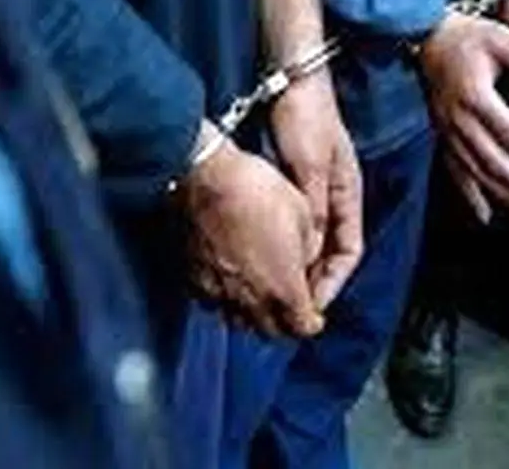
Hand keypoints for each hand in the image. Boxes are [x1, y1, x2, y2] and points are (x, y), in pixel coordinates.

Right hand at [176, 125, 324, 337]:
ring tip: (259, 294)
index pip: (304, 327)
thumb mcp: (304, 215)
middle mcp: (251, 300)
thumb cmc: (258, 190)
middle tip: (289, 305)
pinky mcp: (195, 281)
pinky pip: (213, 304)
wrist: (207, 177)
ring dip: (253, 314)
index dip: (312, 320)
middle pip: (272, 332)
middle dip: (284, 323)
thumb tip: (304, 263)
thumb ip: (309, 252)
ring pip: (240, 321)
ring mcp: (219, 293)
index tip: (313, 312)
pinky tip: (230, 282)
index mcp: (284, 287)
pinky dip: (225, 300)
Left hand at [269, 71, 362, 309]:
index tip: (313, 304)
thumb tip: (309, 253)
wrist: (290, 80)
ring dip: (293, 264)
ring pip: (305, 241)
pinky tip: (258, 253)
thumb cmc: (306, 119)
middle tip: (288, 306)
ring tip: (271, 287)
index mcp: (347, 196)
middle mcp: (331, 198)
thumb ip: (312, 209)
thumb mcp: (312, 166)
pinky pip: (287, 225)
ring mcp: (310, 190)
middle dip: (311, 280)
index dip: (334, 281)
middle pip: (326, 252)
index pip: (349, 251)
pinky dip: (277, 243)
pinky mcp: (289, 183)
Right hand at [418, 12, 508, 219]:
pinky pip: (455, 172)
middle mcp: (458, 119)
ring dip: (503, 194)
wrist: (428, 38)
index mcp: (476, 97)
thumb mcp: (503, 38)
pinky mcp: (443, 135)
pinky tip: (485, 214)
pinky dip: (470, 196)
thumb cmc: (467, 37)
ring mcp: (448, 130)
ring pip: (475, 172)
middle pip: (492, 162)